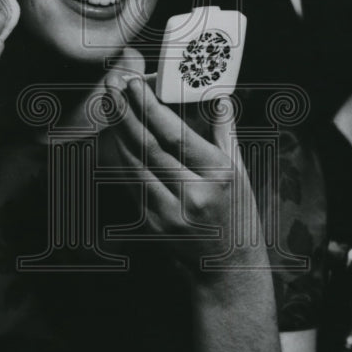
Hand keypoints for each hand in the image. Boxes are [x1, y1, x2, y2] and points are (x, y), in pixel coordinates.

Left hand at [104, 70, 260, 272]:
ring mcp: (170, 213)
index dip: (150, 107)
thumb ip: (225, 131)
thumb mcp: (241, 170)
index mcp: (218, 175)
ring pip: (135, 164)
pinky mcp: (153, 225)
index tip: (135, 84)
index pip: (176, 135)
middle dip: (127, 112)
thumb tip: (218, 96)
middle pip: (150, 146)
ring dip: (118, 131)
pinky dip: (120, 157)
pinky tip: (115, 136)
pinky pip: (131, 184)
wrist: (229, 267)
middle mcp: (193, 195)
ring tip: (110, 104)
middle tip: (114, 86)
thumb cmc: (238, 213)